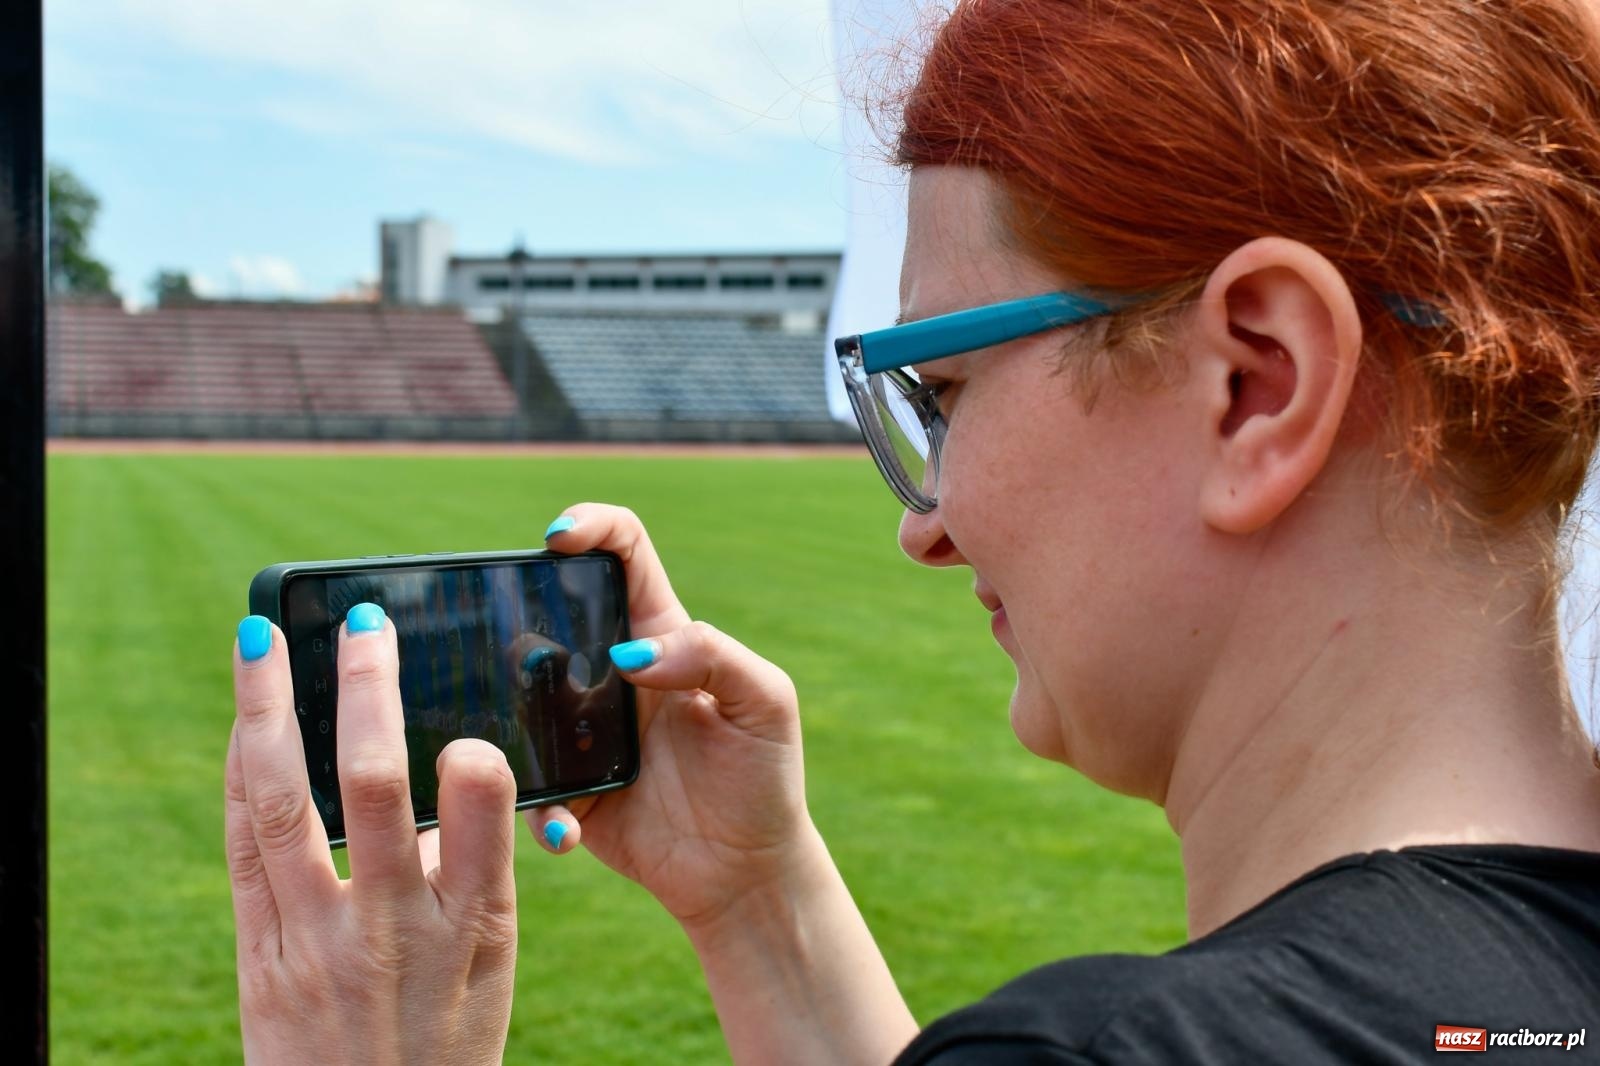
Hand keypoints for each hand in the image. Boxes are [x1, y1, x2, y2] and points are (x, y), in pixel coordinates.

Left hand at [226, 605, 517, 1064]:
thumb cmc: (446, 1040)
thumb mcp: (490, 963)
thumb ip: (470, 867)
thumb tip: (441, 775)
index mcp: (472, 924)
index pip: (480, 814)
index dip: (473, 757)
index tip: (465, 728)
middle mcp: (390, 925)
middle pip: (373, 783)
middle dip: (367, 686)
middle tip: (366, 619)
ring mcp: (315, 938)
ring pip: (282, 803)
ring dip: (266, 708)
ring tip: (260, 639)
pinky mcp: (260, 953)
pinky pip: (243, 847)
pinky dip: (241, 773)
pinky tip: (245, 724)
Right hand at [530, 503, 812, 933]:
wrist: (745, 871)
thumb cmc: (763, 777)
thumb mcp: (765, 704)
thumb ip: (714, 657)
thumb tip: (632, 653)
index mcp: (660, 636)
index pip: (621, 555)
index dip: (591, 527)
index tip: (560, 536)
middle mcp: (610, 674)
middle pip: (550, 616)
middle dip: (522, 611)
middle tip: (526, 649)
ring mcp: (581, 731)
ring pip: (518, 696)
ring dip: (509, 709)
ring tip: (537, 743)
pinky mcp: (566, 789)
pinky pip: (528, 787)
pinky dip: (538, 807)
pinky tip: (568, 825)